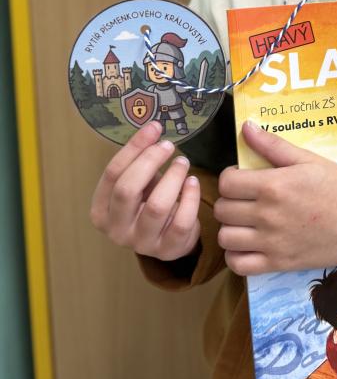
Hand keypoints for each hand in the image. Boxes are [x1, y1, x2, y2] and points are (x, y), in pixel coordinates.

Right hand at [90, 121, 200, 260]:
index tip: (154, 128)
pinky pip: (181, 221)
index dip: (133, 148)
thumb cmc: (148, 202)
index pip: (112, 174)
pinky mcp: (167, 250)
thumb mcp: (138, 182)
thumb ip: (140, 160)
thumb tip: (153, 128)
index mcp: (101, 210)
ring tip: (183, 162)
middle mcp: (115, 230)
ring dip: (172, 178)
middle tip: (168, 145)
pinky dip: (190, 198)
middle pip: (127, 189)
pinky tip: (193, 182)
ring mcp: (141, 243)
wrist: (168, 238)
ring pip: (156, 206)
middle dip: (150, 161)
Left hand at [214, 121, 336, 275]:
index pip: (226, 183)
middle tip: (246, 198)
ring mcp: (271, 242)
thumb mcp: (308, 159)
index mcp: (273, 186)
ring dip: (231, 228)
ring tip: (246, 221)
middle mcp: (267, 215)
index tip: (243, 178)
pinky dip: (236, 255)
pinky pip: (238, 265)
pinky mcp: (278, 264)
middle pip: (222, 209)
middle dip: (230, 200)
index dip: (230, 178)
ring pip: (225, 238)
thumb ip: (273, 144)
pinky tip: (248, 244)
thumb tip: (246, 126)